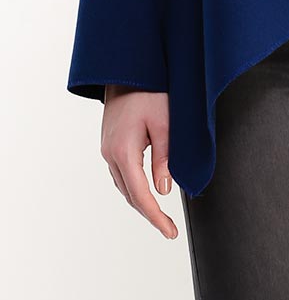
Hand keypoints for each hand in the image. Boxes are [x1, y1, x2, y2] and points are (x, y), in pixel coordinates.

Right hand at [100, 86, 178, 238]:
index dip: (156, 217)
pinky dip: (134, 186)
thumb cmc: (150, 90)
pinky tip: (147, 189)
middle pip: (129, 194)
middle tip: (169, 229)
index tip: (170, 232)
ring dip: (141, 200)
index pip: (140, 194)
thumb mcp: (165, 123)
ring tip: (161, 214)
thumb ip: (165, 158)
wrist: (128, 67)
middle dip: (149, 213)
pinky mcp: (110, 142)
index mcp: (123, 150)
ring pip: (124, 185)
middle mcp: (110, 153)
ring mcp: (107, 148)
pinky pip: (122, 173)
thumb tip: (165, 190)